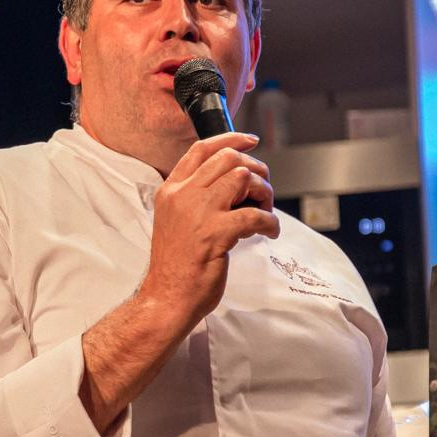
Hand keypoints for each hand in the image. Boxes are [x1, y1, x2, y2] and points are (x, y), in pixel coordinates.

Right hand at [79, 133, 277, 432]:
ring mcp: (197, 213)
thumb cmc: (176, 266)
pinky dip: (270, 222)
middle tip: (262, 191)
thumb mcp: (177, 221)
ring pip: (242, 178)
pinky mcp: (215, 233)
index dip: (230, 138)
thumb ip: (197, 199)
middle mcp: (182, 195)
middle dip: (255, 169)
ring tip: (265, 211)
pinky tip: (269, 232)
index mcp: (171, 190)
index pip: (201, 149)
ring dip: (263, 192)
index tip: (251, 141)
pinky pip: (254, 215)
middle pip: (228, 158)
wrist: (166, 298)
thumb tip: (235, 185)